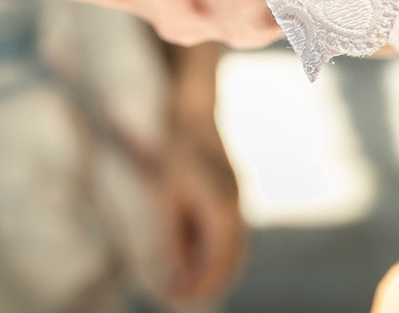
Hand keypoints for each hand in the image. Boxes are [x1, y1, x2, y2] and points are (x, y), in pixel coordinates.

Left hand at [155, 44, 249, 305]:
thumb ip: (168, 238)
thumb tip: (171, 277)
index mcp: (222, 208)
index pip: (216, 265)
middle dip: (207, 283)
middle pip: (231, 261)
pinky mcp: (229, 188)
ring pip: (231, 247)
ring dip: (210, 267)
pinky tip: (185, 249)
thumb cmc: (171, 147)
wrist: (187, 105)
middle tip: (174, 295)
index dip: (196, 288)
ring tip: (178, 278)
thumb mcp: (163, 196)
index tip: (170, 299)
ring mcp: (235, 194)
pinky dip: (210, 248)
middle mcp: (234, 204)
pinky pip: (226, 230)